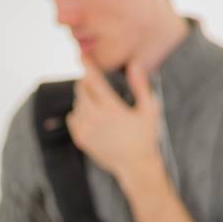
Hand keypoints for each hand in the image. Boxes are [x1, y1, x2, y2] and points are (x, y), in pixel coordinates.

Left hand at [67, 60, 160, 184]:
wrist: (136, 166)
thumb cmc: (145, 137)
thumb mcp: (149, 111)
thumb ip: (141, 86)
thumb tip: (134, 65)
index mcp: (111, 109)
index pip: (93, 80)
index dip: (87, 65)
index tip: (82, 55)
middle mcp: (95, 118)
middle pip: (81, 89)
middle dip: (88, 84)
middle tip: (99, 86)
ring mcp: (85, 129)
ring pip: (77, 103)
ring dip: (85, 99)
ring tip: (100, 105)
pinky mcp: (80, 138)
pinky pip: (73, 117)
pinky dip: (80, 113)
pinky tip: (93, 118)